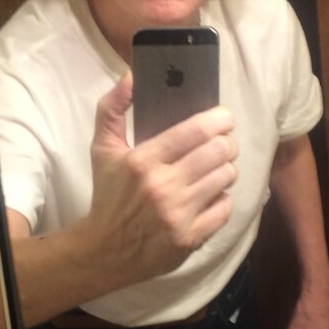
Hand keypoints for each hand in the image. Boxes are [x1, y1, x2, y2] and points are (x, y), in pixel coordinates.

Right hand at [80, 71, 237, 284]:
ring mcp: (178, 215)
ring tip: (214, 170)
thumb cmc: (108, 196)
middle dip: (226, 143)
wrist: (105, 252)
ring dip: (225, 170)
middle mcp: (162, 187)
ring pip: (226, 177)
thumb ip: (111, 108)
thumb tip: (130, 76)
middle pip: (219, 152)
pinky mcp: (190, 238)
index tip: (223, 118)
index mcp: (142, 160)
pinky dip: (221, 200)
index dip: (218, 119)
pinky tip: (209, 197)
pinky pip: (225, 208)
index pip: (195, 131)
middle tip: (221, 144)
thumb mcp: (102, 150)